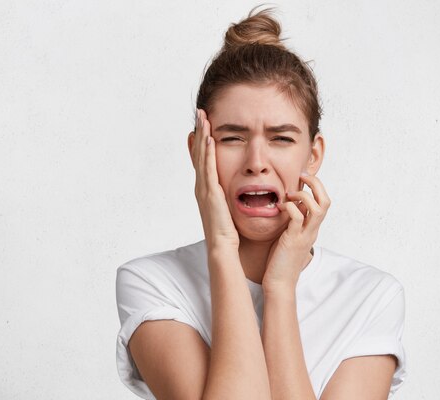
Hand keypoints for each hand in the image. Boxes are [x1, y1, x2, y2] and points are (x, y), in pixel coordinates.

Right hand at [190, 109, 239, 251]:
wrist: (223, 247)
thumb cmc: (228, 231)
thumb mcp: (229, 207)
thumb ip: (230, 195)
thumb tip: (239, 187)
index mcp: (206, 188)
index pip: (203, 159)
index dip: (202, 140)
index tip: (204, 123)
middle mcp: (202, 186)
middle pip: (199, 152)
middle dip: (200, 131)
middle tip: (200, 112)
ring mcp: (204, 188)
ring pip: (202, 156)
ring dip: (202, 135)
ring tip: (203, 117)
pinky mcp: (210, 192)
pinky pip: (209, 168)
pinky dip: (208, 152)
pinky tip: (210, 138)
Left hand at [262, 173, 330, 291]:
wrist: (279, 282)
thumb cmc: (280, 260)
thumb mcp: (289, 236)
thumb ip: (292, 222)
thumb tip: (289, 205)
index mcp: (312, 228)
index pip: (324, 202)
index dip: (317, 186)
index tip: (303, 178)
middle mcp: (312, 230)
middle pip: (326, 202)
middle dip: (316, 184)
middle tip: (302, 176)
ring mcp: (304, 235)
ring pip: (318, 209)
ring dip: (304, 195)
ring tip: (290, 193)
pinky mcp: (293, 240)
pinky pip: (297, 218)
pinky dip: (290, 207)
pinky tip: (280, 207)